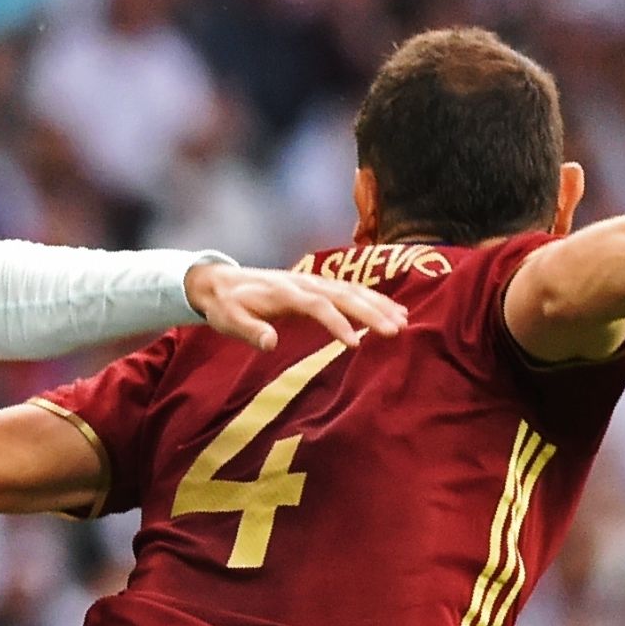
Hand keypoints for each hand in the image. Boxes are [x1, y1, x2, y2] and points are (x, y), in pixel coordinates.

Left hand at [185, 263, 407, 350]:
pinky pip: (350, 290)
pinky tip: (393, 310)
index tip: (356, 344)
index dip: (337, 323)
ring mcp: (313, 281)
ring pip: (351, 290)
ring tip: (404, 321)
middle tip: (396, 330)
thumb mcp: (229, 320)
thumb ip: (250, 331)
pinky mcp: (317, 285)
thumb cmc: (226, 306)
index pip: (317, 305)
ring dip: (378, 304)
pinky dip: (373, 298)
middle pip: (342, 294)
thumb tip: (270, 343)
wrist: (221, 281)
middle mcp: (303, 283)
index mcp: (284, 292)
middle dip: (371, 312)